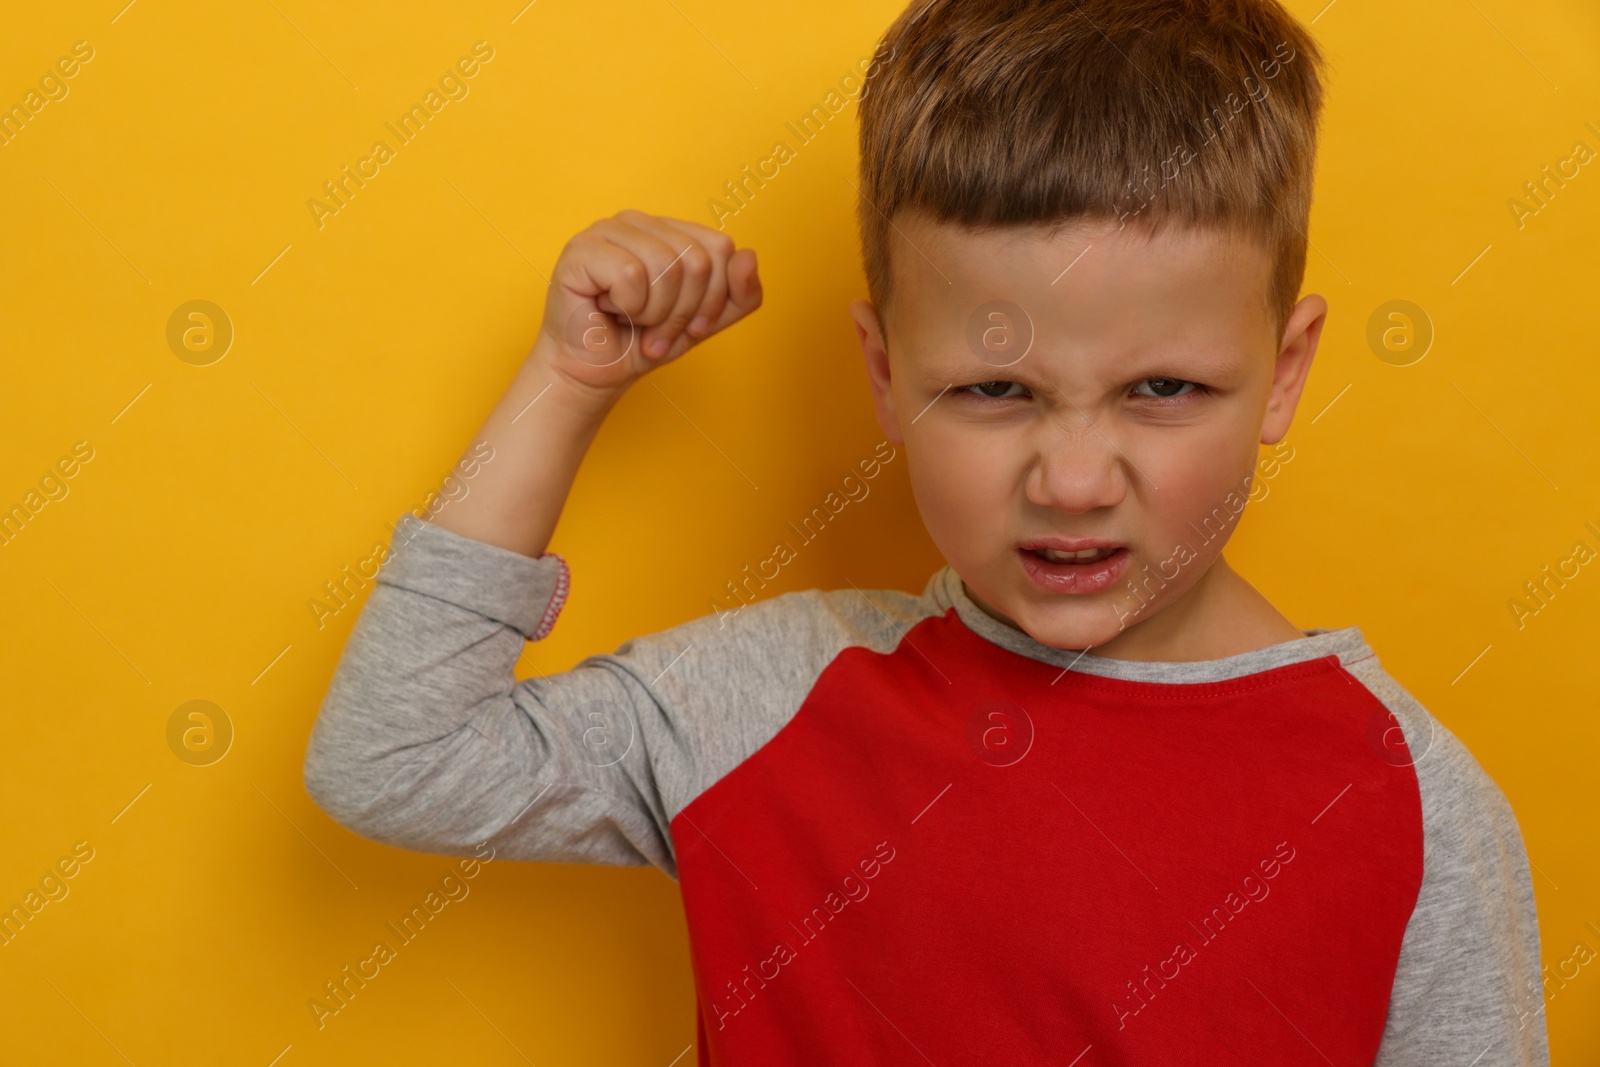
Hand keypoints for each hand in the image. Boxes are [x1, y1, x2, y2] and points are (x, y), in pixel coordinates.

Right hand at [536, 210, 761, 395]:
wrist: (596, 372)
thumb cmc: (643, 341)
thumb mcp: (705, 321)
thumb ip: (739, 294)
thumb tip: (748, 255)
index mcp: (670, 230)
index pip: (720, 249)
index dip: (713, 299)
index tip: (689, 327)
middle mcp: (639, 221)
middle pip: (697, 260)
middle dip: (682, 312)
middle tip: (656, 331)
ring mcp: (608, 230)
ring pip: (666, 267)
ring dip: (654, 313)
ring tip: (633, 320)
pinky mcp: (581, 250)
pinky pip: (631, 274)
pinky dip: (627, 307)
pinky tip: (609, 309)